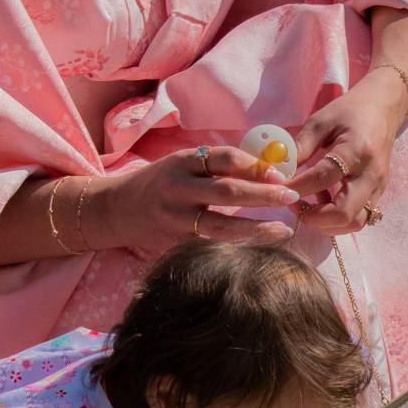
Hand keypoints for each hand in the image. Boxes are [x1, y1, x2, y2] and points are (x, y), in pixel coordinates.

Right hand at [92, 147, 301, 252]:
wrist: (115, 209)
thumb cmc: (160, 183)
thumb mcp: (183, 165)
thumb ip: (216, 166)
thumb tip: (267, 168)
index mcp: (183, 162)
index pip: (223, 158)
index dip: (255, 166)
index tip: (281, 174)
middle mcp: (178, 189)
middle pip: (227, 191)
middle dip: (263, 195)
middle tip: (292, 197)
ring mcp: (176, 219)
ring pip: (221, 226)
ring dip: (256, 229)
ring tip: (282, 230)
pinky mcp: (175, 243)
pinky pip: (211, 245)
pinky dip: (237, 247)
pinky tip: (258, 249)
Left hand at [287, 70, 406, 233]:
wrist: (384, 108)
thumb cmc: (350, 111)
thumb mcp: (321, 121)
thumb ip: (300, 146)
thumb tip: (278, 171)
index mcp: (356, 150)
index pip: (323, 178)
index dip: (296, 187)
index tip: (277, 187)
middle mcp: (371, 174)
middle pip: (344, 213)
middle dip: (313, 217)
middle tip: (293, 204)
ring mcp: (377, 187)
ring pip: (354, 222)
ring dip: (327, 222)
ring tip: (307, 206)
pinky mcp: (378, 194)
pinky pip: (358, 217)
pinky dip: (337, 217)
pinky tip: (322, 201)